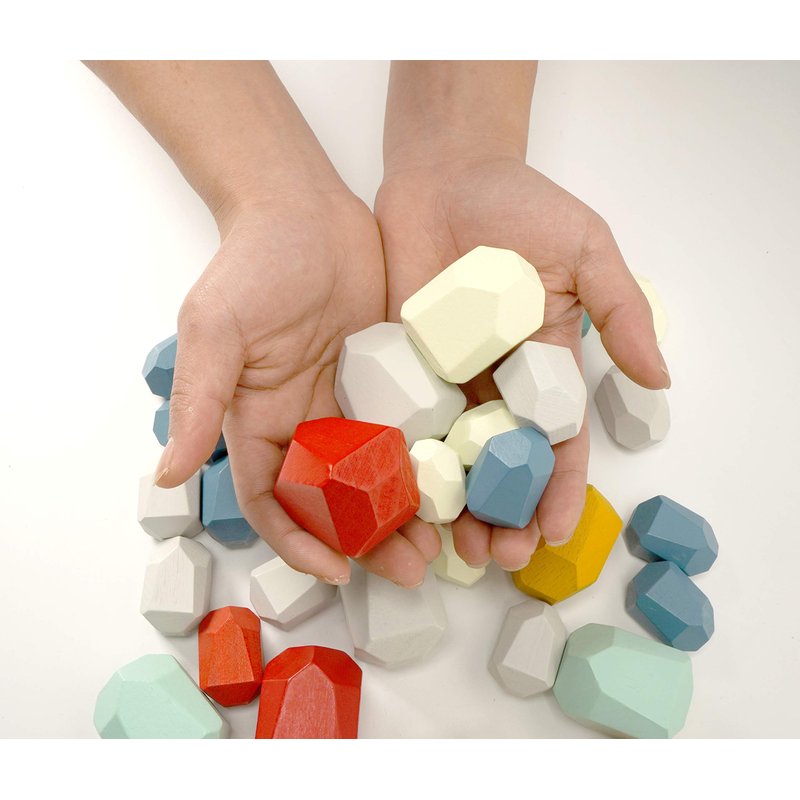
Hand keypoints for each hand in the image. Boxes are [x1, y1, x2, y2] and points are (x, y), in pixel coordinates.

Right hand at [156, 189, 434, 586]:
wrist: (305, 209)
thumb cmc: (251, 264)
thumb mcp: (215, 330)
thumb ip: (199, 401)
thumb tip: (166, 475)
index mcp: (263, 424)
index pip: (276, 502)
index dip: (299, 542)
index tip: (337, 572)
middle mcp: (310, 425)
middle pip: (338, 502)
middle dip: (369, 541)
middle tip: (410, 568)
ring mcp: (355, 404)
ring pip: (381, 477)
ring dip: (406, 513)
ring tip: (441, 543)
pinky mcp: (394, 380)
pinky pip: (414, 431)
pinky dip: (432, 463)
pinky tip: (460, 484)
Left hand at [375, 153, 668, 570]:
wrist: (443, 173)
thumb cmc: (520, 204)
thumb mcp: (585, 250)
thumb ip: (620, 313)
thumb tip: (660, 380)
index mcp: (542, 364)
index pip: (556, 438)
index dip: (558, 487)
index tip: (554, 531)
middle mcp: (492, 381)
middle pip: (500, 462)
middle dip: (503, 512)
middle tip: (497, 555)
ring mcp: (441, 376)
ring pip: (449, 455)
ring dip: (452, 505)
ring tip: (452, 549)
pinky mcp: (396, 364)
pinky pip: (398, 419)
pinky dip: (401, 461)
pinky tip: (398, 499)